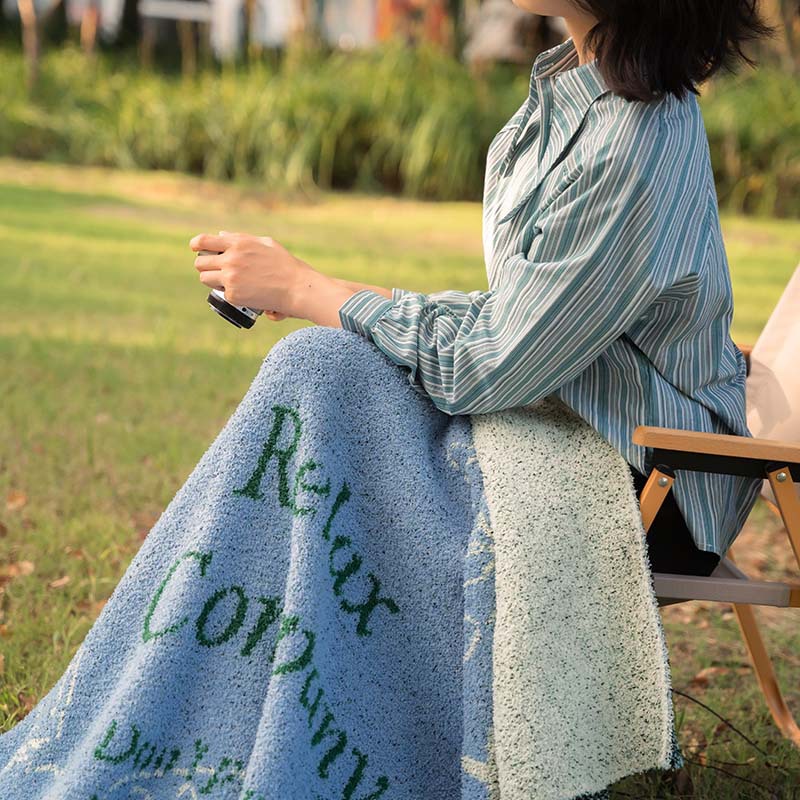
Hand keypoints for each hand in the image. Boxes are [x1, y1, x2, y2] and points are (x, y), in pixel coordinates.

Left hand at [189, 231, 305, 317]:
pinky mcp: (233, 295)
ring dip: (212, 280)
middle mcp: (231, 259)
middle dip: (206, 265)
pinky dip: (229, 293)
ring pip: (205, 278)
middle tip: (216, 269)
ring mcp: (230, 278)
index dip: (196, 244)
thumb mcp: (265, 243)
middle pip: (200, 263)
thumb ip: (241, 238)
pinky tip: (242, 291)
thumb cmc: (285, 265)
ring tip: (227, 281)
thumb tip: (221, 235)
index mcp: (238, 243)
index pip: (204, 241)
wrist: (296, 288)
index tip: (195, 248)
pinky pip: (221, 292)